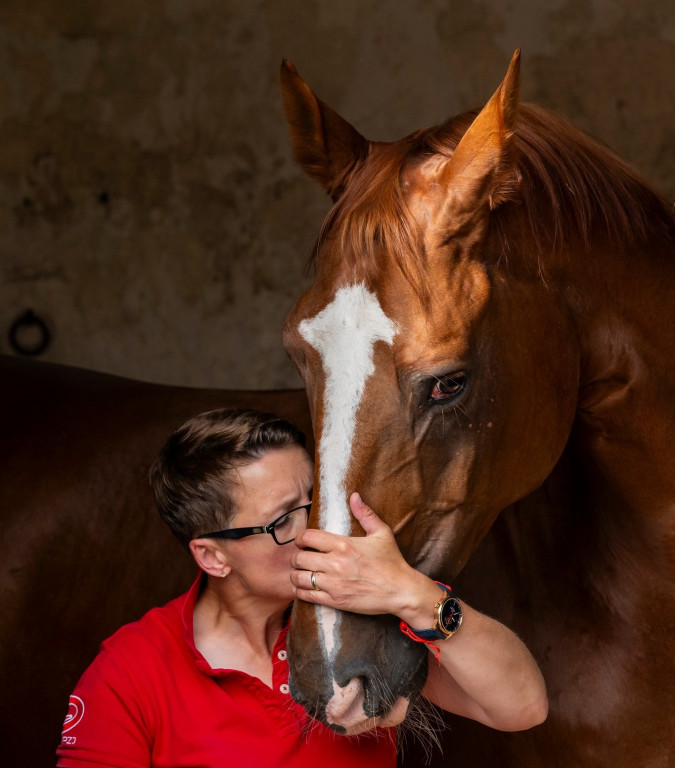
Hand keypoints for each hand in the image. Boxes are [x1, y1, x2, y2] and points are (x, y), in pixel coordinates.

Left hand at [290, 492, 437, 621]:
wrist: (401, 591)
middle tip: (299, 558)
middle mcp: (335, 563)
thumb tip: (354, 496)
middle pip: (300, 558)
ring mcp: (334, 583)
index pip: (308, 537)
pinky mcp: (335, 600)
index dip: (300, 538)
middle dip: (296, 557)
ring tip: (299, 573)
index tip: (301, 541)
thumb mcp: (381, 533)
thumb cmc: (392, 561)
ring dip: (296, 575)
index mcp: (344, 544)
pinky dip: (300, 592)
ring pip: (300, 578)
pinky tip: (302, 588)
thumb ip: (365, 514)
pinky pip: (307, 596)